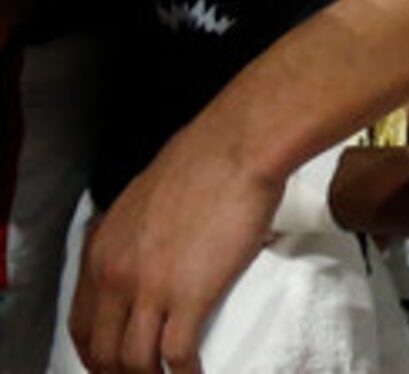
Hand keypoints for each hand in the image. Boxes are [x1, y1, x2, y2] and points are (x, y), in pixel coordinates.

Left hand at [70, 113, 277, 372]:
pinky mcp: (190, 295)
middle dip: (121, 373)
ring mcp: (151, 289)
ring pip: (135, 361)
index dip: (96, 354)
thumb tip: (160, 246)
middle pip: (104, 351)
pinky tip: (195, 373)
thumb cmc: (202, 163)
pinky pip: (177, 353)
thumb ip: (137, 231)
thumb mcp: (143, 199)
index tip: (115, 362)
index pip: (81, 324)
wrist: (235, 149)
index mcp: (101, 253)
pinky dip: (185, 372)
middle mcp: (115, 276)